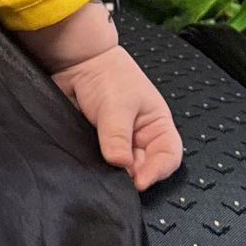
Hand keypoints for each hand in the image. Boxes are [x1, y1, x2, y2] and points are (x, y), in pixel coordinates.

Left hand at [48, 45, 184, 191]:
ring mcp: (119, 146)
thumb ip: (118, 135)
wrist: (77, 63)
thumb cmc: (108, 74)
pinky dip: (95, 169)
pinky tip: (88, 169)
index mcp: (157, 127)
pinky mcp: (98, 148)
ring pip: (120, 171)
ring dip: (112, 175)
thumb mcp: (118, 104)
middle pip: (144, 169)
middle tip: (116, 179)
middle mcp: (141, 140)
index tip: (139, 182)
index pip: (168, 157)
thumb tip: (120, 163)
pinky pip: (99, 166)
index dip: (157, 172)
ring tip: (101, 174)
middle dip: (131, 177)